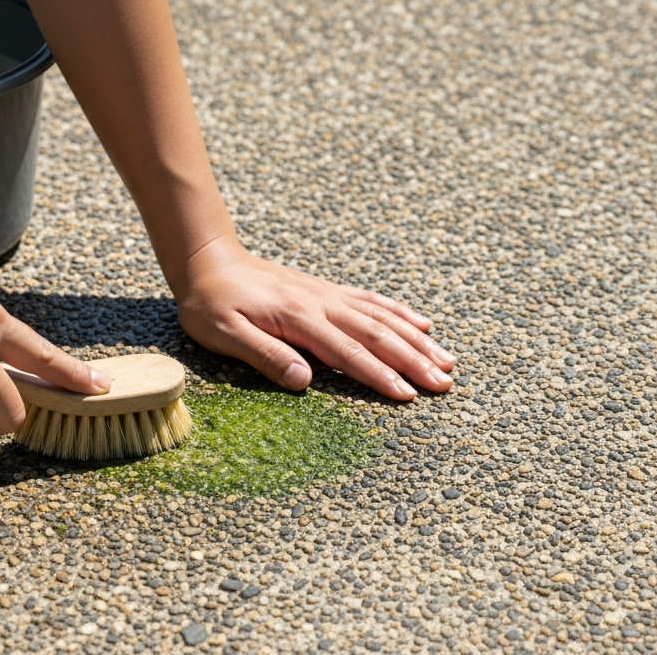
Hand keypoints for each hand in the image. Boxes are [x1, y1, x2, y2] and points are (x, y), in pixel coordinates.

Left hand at [175, 238, 455, 399]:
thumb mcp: (224, 334)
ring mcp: (328, 296)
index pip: (350, 353)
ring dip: (417, 340)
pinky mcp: (327, 291)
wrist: (209, 260)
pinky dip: (400, 313)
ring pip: (383, 319)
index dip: (381, 376)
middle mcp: (323, 305)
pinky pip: (372, 301)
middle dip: (414, 361)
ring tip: (447, 361)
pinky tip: (422, 324)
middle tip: (445, 383)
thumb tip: (305, 382)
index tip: (409, 395)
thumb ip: (266, 355)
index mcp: (301, 320)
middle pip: (378, 335)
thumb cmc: (212, 303)